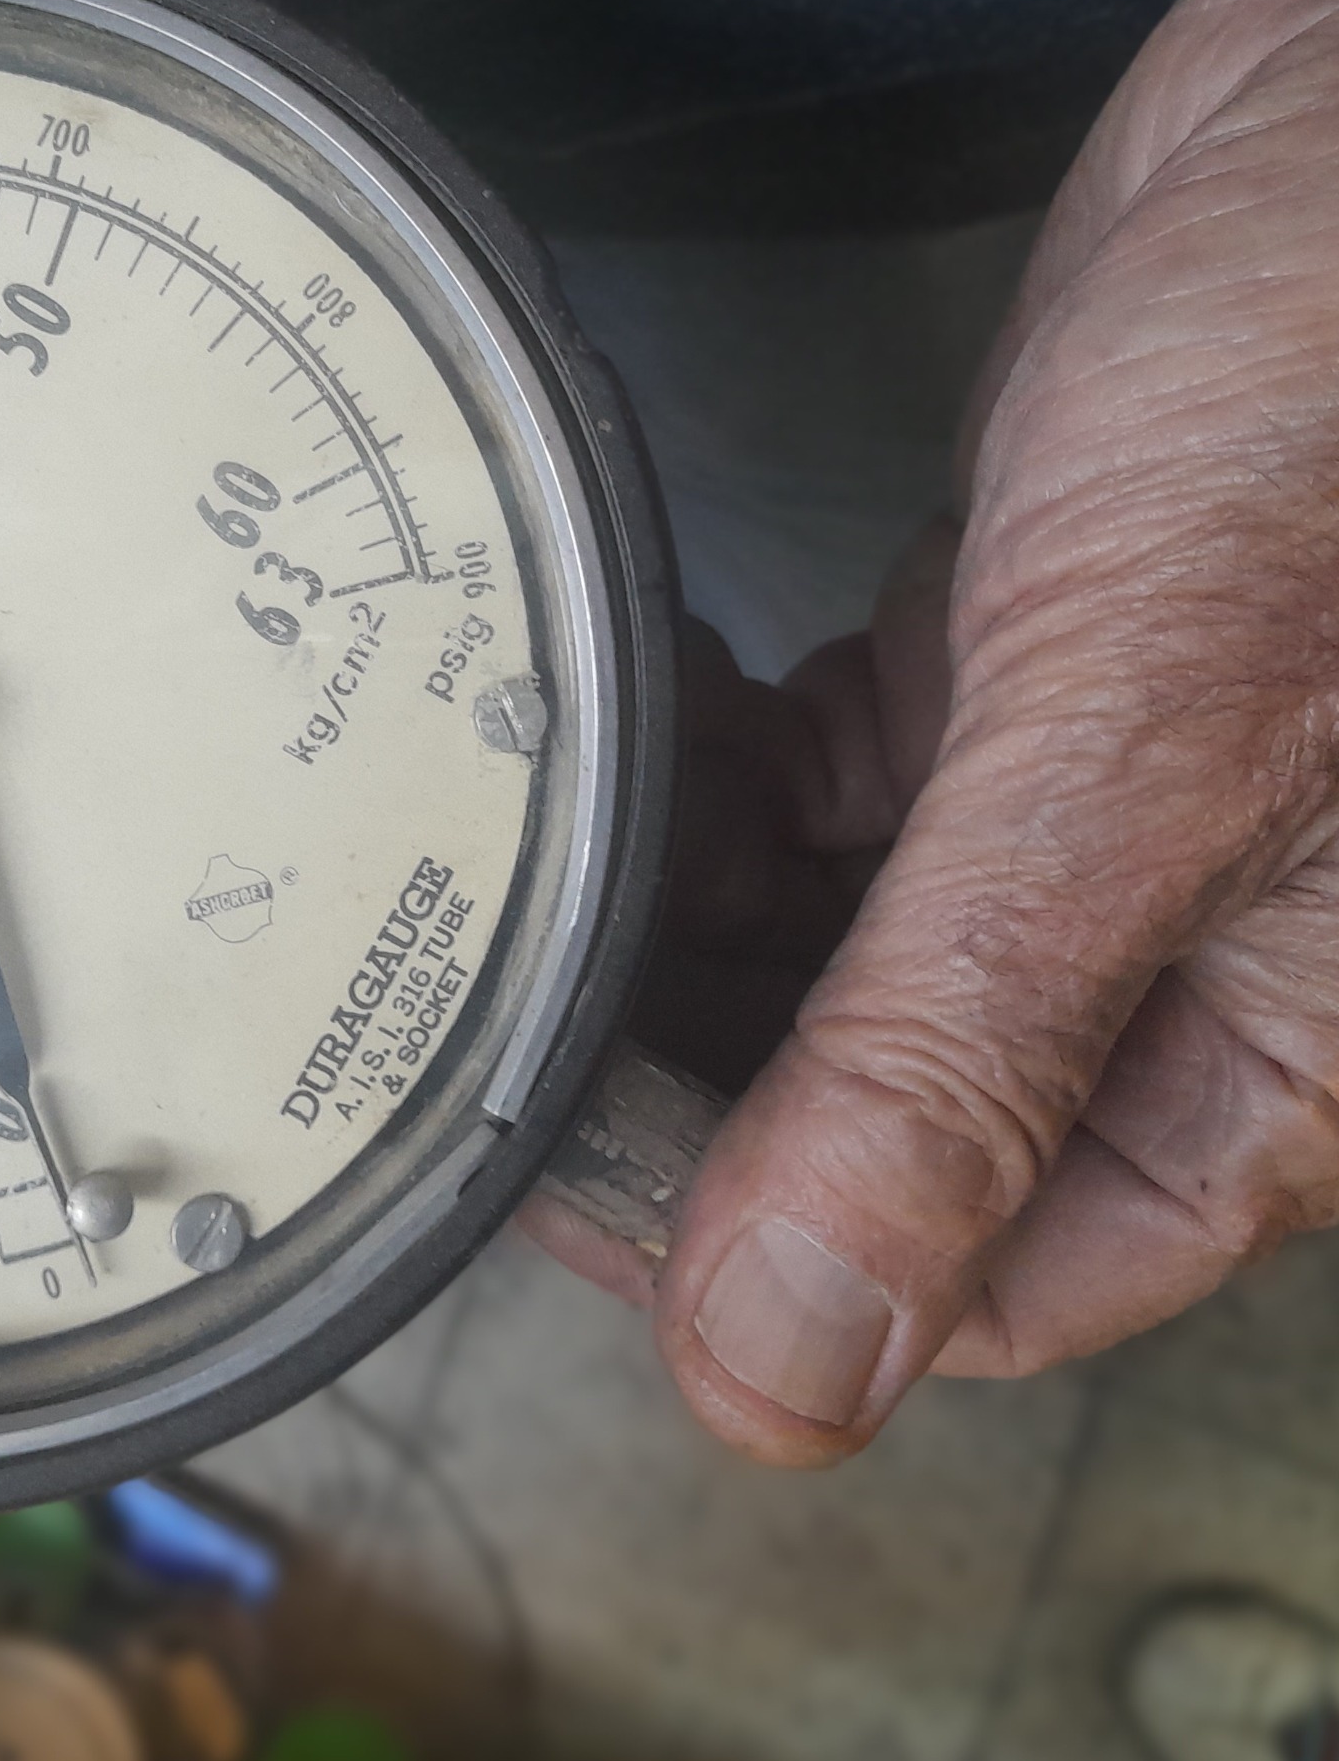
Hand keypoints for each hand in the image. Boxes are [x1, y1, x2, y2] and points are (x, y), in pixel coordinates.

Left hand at [646, 0, 1338, 1462]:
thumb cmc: (1332, 398)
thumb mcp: (1142, 756)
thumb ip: (961, 1055)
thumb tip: (793, 1362)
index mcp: (1265, 1048)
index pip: (975, 1275)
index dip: (752, 1262)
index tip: (561, 1178)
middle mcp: (1180, 951)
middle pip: (887, 1118)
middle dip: (694, 1081)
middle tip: (504, 1012)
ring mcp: (1090, 804)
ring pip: (842, 954)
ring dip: (683, 929)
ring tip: (543, 873)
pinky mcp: (1021, 664)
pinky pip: (837, 792)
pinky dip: (722, 785)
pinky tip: (635, 745)